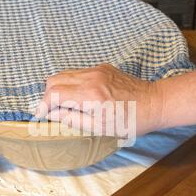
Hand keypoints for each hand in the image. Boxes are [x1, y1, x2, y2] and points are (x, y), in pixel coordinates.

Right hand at [34, 63, 162, 136]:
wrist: (154, 103)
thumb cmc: (130, 120)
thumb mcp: (100, 128)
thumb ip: (73, 119)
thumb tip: (53, 115)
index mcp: (90, 95)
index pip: (54, 94)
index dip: (43, 105)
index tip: (41, 115)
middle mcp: (91, 78)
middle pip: (54, 79)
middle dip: (48, 95)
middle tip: (52, 110)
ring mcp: (97, 70)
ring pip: (65, 73)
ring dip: (59, 88)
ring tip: (65, 104)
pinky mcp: (102, 67)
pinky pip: (78, 72)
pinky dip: (72, 83)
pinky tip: (80, 96)